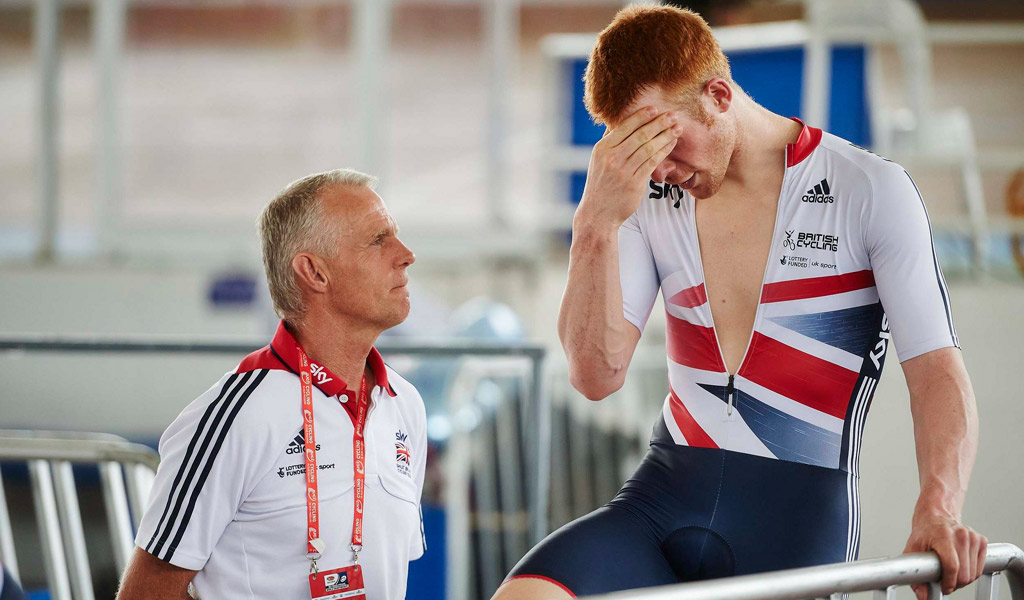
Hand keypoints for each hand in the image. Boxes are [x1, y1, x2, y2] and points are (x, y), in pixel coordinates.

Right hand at [575, 106, 681, 227]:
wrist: (598, 213)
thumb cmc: (601, 185)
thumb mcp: (598, 161)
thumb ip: (608, 143)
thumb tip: (615, 123)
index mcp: (602, 149)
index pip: (624, 127)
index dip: (641, 116)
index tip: (654, 108)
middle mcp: (612, 158)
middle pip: (639, 135)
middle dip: (658, 123)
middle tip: (672, 114)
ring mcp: (623, 170)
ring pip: (649, 147)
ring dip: (665, 136)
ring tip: (677, 128)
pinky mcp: (634, 183)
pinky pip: (653, 162)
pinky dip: (664, 151)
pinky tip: (671, 144)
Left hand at [904, 515, 986, 599]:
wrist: (936, 515)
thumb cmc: (925, 532)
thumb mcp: (912, 550)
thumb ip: (915, 574)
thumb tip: (922, 596)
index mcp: (943, 536)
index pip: (952, 567)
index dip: (948, 583)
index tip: (943, 587)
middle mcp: (961, 535)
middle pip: (964, 574)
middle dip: (954, 583)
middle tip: (944, 580)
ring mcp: (973, 537)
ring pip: (974, 573)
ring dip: (963, 579)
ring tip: (950, 572)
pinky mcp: (981, 540)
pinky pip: (980, 567)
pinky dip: (971, 572)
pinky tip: (960, 566)